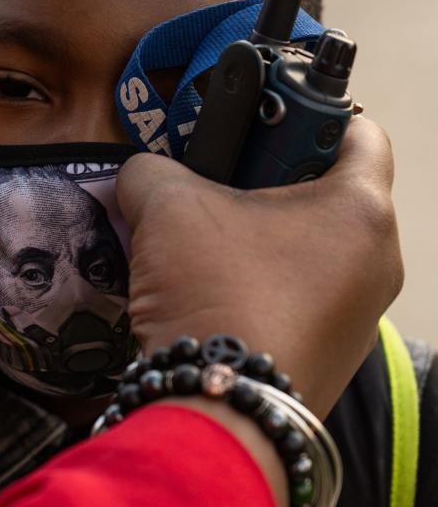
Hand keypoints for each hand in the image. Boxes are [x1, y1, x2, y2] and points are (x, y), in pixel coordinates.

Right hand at [115, 116, 402, 417]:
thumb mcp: (166, 206)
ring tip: (203, 240)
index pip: (360, 130)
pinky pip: (301, 295)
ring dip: (261, 235)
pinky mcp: (330, 352)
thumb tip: (142, 175)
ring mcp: (359, 314)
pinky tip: (211, 289)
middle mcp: (376, 262)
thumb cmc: (214, 292)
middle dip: (269, 180)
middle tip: (217, 182)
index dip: (311, 111)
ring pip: (314, 248)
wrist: (218, 408)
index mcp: (359, 211)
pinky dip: (262, 280)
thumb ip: (150, 170)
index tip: (265, 119)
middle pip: (331, 193)